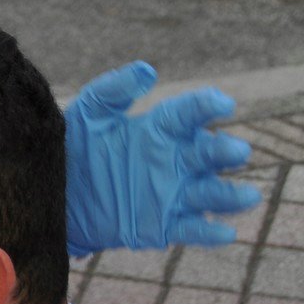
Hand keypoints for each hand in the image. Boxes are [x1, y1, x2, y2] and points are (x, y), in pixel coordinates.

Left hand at [64, 62, 260, 257]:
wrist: (55, 192)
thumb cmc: (73, 146)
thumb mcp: (89, 113)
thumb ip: (114, 90)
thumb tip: (147, 70)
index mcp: (160, 130)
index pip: (189, 115)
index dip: (206, 108)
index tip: (222, 102)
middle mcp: (174, 161)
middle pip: (207, 155)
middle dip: (224, 153)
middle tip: (238, 151)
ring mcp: (171, 194)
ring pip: (208, 193)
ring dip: (229, 195)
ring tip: (248, 195)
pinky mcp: (161, 225)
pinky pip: (190, 229)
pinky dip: (209, 232)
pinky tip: (226, 233)